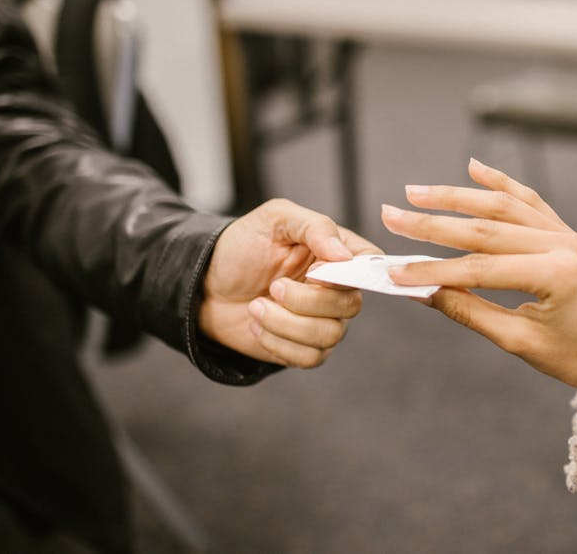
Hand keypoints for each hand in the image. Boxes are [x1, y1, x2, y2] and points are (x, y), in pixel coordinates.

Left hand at [200, 198, 380, 367]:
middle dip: (306, 301)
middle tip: (273, 287)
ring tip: (256, 307)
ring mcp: (323, 320)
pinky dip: (278, 343)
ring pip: (330, 335)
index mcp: (336, 251)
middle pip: (351, 305)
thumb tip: (344, 255)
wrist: (205, 286)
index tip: (315, 271)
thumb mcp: (274, 219)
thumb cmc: (241, 247)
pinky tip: (258, 325)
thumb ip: (315, 227)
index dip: (351, 273)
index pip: (371, 263)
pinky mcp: (305, 347)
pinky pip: (310, 357)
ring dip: (285, 323)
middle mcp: (336, 288)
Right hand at [381, 159, 576, 387]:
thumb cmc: (571, 353)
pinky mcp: (562, 229)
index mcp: (554, 275)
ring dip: (455, 196)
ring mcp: (563, 232)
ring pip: (502, 205)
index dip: (433, 271)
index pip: (479, 269)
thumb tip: (421, 292)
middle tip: (390, 215)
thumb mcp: (517, 341)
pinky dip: (499, 182)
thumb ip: (468, 311)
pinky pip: (527, 198)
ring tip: (416, 192)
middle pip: (484, 228)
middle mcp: (561, 244)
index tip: (396, 272)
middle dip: (432, 223)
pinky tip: (473, 167)